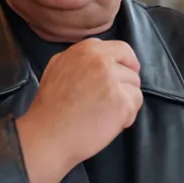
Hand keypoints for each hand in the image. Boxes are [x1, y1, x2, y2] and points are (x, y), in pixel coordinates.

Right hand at [16, 39, 142, 182]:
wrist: (48, 133)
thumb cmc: (50, 106)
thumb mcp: (58, 66)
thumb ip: (82, 58)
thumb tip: (102, 58)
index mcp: (87, 49)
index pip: (122, 49)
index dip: (125, 64)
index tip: (123, 75)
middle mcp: (101, 60)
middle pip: (131, 70)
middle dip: (125, 85)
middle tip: (112, 100)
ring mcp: (112, 81)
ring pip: (135, 89)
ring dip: (125, 103)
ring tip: (105, 115)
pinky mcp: (121, 102)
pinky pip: (135, 106)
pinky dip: (126, 117)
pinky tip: (107, 123)